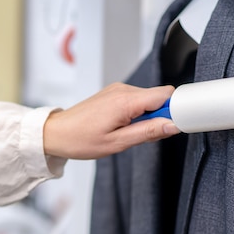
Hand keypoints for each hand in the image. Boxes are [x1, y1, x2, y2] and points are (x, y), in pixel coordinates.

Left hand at [43, 83, 179, 159]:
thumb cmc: (81, 140)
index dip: (175, 109)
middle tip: (146, 135)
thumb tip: (173, 125)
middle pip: (159, 96)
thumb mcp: (118, 143)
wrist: (57, 133)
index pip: (166, 95)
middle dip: (161, 115)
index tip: (174, 125)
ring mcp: (118, 90)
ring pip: (148, 99)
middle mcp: (123, 90)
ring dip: (148, 116)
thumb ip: (148, 133)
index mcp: (125, 101)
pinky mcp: (114, 93)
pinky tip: (124, 126)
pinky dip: (137, 113)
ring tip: (129, 132)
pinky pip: (137, 100)